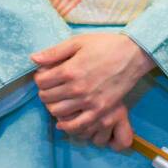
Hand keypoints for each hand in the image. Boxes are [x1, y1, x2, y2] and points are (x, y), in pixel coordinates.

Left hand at [29, 33, 155, 148]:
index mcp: (69, 70)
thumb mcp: (78, 42)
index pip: (41, 81)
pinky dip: (66, 126)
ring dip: (53, 107)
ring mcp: (89, 101)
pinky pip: (77, 125)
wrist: (133, 55)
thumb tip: (33, 59)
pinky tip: (63, 121)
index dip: (39, 78)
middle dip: (45, 92)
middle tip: (51, 88)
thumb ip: (55, 52)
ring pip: (57, 112)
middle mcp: (77, 88)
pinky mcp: (100, 110)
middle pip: (47, 98)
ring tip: (58, 100)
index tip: (45, 76)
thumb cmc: (105, 45)